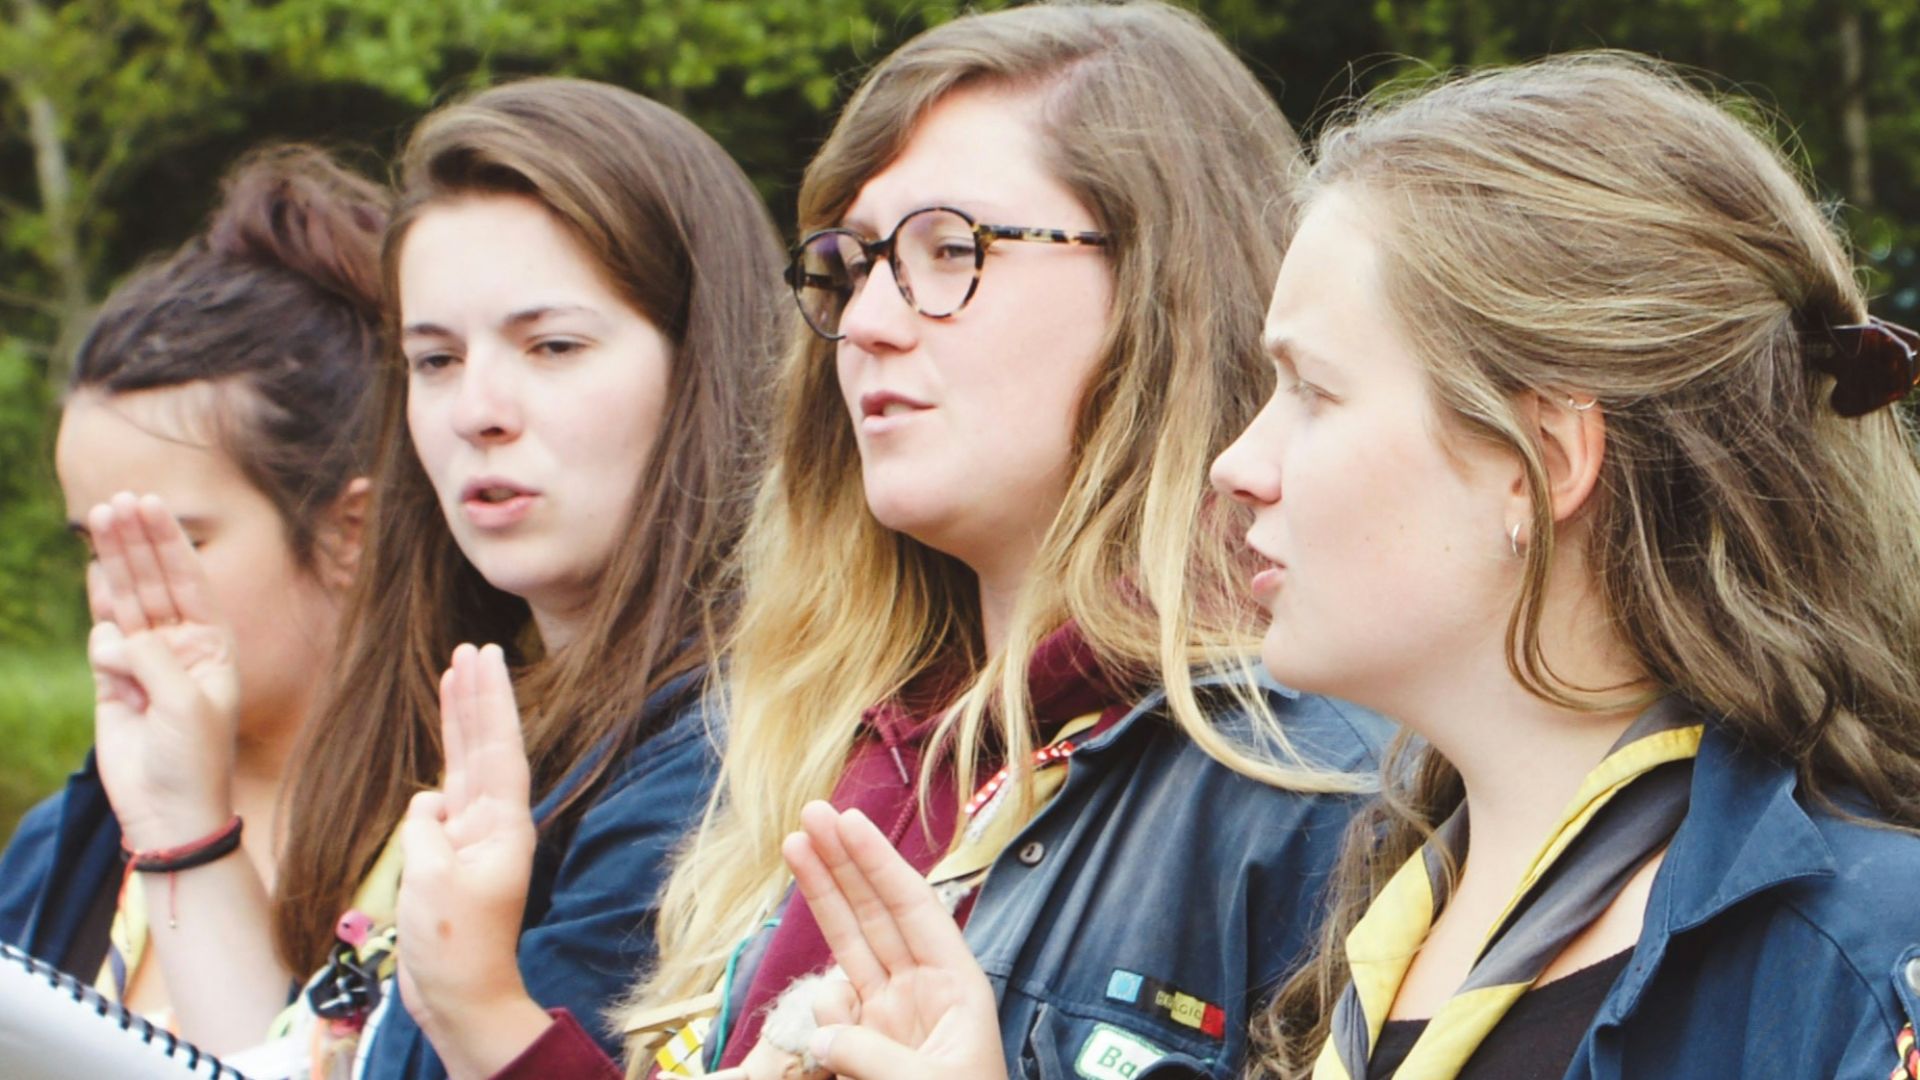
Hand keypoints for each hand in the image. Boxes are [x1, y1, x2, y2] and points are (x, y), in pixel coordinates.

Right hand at [86, 492, 241, 848]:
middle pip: (155, 583)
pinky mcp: (112, 683)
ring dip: (113, 563)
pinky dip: (99, 613)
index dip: (170, 543)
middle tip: (117, 503)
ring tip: (99, 522)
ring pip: (126, 603)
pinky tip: (97, 578)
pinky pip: (103, 639)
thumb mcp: (186, 702)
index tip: (152, 506)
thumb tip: (114, 635)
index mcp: (213, 645)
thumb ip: (153, 660)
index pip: (189, 582)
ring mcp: (145, 662)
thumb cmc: (193, 758)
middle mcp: (180, 647)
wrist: (167, 811)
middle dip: (137, 542)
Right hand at [396, 643, 550, 1078]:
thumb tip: (428, 804)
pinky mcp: (452, 852)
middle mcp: (494, 823)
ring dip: (462, 718)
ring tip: (455, 672)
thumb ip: (427, 829)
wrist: (460, 993)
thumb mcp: (433, 879)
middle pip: (486, 744)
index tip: (485, 657)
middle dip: (479, 695)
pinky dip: (442, 761)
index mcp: (503, 825)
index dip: (491, 699)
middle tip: (474, 647)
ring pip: (467, 762)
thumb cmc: (453, 943)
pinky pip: (446, 793)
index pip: (499, 747)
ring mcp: (474, 835)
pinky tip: (440, 742)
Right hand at [771, 802, 1008, 1079]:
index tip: (848, 822)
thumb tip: (824, 1030)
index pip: (914, 909)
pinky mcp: (863, 1047)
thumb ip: (873, 1055)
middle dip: (845, 861)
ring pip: (850, 941)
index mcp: (958, 988)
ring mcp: (890, 1016)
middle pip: (878, 912)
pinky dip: (820, 990)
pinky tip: (822, 1002)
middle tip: (811, 814)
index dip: (879, 863)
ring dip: (823, 894)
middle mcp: (923, 992)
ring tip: (794, 845)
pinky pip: (833, 1005)